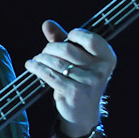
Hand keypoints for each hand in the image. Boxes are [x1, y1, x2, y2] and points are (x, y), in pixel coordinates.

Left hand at [24, 20, 116, 135]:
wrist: (82, 114)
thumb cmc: (79, 80)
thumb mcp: (77, 59)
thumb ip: (63, 39)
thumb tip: (47, 23)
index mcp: (107, 58)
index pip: (89, 38)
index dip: (74, 35)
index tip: (66, 39)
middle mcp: (101, 70)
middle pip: (67, 49)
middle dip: (50, 48)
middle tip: (44, 52)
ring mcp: (88, 82)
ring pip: (56, 62)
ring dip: (42, 58)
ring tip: (37, 59)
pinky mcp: (74, 92)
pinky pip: (50, 75)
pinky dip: (37, 68)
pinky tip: (31, 65)